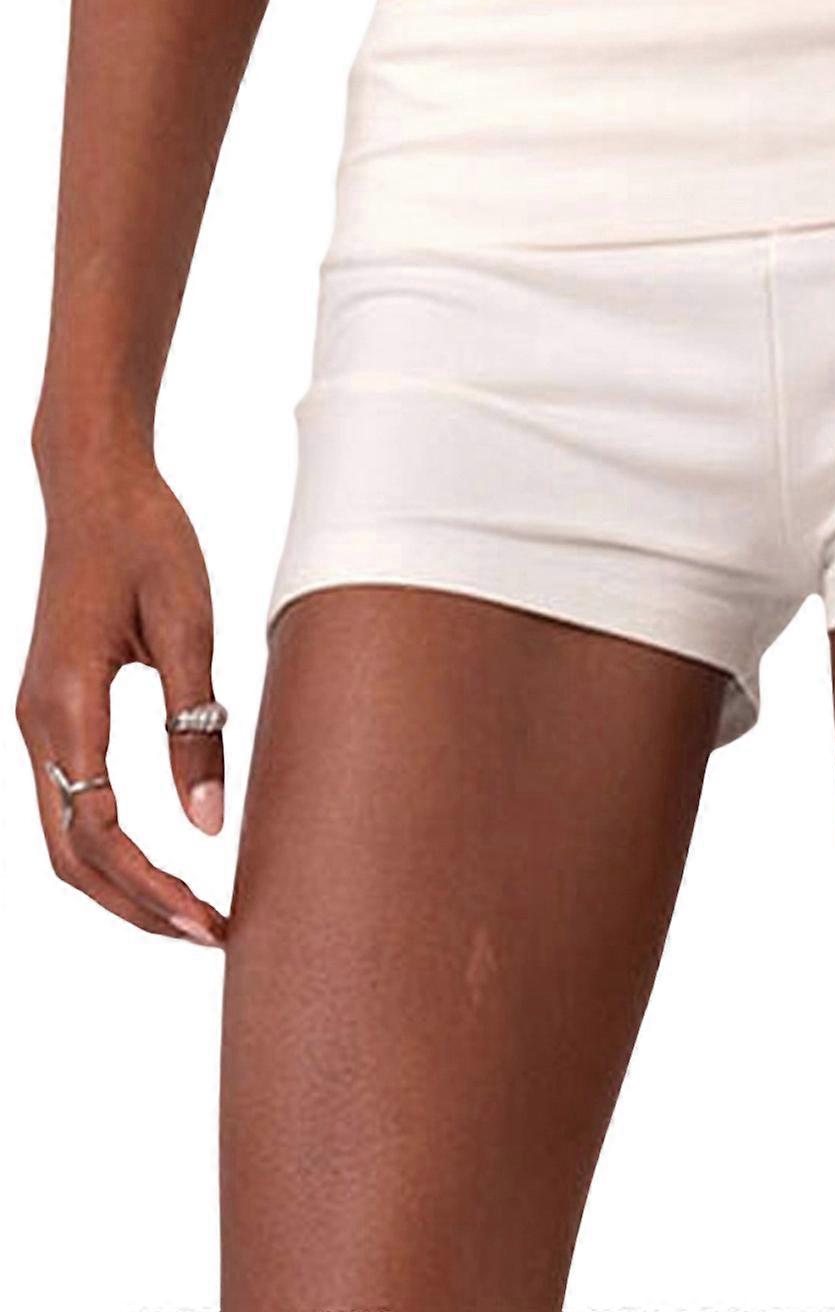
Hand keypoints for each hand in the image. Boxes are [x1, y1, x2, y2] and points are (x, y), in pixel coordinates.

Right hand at [16, 452, 227, 946]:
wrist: (96, 484)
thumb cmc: (149, 540)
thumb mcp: (190, 626)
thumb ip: (197, 725)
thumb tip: (209, 825)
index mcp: (65, 704)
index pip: (98, 832)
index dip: (152, 887)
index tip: (210, 920)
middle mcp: (37, 722)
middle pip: (71, 855)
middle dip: (137, 906)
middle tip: (213, 935)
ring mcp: (37, 719)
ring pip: (65, 835)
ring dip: (123, 884)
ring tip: (192, 914)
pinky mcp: (54, 710)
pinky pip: (72, 800)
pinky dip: (111, 845)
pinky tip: (161, 861)